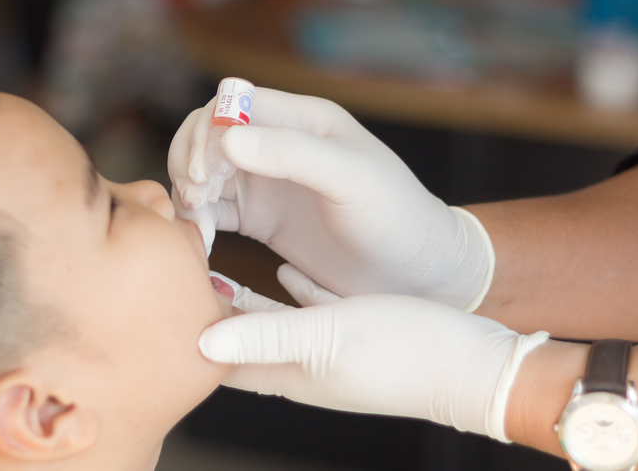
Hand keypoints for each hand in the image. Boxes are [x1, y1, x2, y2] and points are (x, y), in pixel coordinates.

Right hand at [169, 87, 492, 308]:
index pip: (231, 105)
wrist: (417, 275)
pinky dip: (197, 220)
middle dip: (190, 161)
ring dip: (189, 190)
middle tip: (195, 199)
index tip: (207, 176)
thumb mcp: (351, 179)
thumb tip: (227, 138)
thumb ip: (292, 154)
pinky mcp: (260, 219)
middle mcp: (279, 145)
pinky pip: (212, 211)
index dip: (206, 134)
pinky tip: (203, 241)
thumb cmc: (396, 217)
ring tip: (197, 221)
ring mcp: (267, 182)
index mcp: (302, 120)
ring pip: (204, 172)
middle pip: (208, 135)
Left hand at [204, 265, 547, 441]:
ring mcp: (327, 353)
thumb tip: (200, 339)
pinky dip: (291, 294)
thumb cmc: (404, 351)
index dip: (186, 328)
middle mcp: (300, 367)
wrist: (475, 366)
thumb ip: (266, 334)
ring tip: (217, 266)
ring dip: (244, 301)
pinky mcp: (354, 336)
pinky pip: (309, 314)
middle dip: (209, 311)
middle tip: (181, 271)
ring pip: (270, 325)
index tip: (162, 292)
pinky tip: (286, 271)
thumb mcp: (328, 335)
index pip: (218, 356)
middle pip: (237, 340)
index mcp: (287, 372)